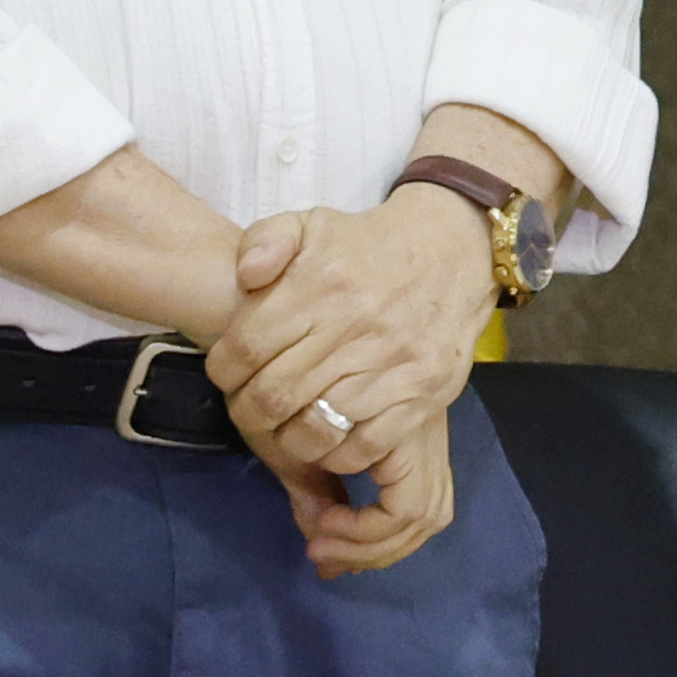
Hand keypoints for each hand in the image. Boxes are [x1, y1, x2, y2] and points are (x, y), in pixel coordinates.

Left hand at [208, 193, 492, 575]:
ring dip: (289, 440)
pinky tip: (331, 437)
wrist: (453, 251)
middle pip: (275, 396)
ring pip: (316, 429)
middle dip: (249, 413)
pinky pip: (365, 446)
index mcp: (319, 285)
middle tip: (251, 410)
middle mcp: (355, 326)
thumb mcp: (311, 223)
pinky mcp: (423, 392)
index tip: (228, 375)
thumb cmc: (368, 245)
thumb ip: (264, 241)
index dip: (224, 372)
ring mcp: (392, 363)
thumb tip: (246, 278)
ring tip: (286, 427)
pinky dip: (338, 453)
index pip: (245, 348)